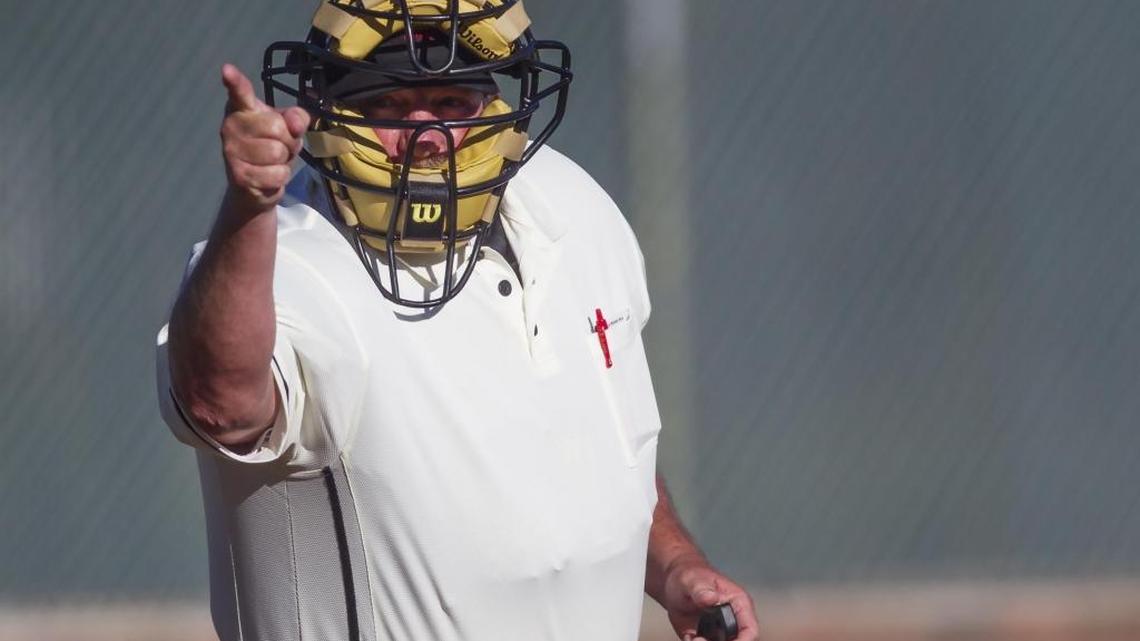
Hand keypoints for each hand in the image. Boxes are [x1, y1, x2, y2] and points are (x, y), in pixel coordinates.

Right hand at [219, 64, 309, 211]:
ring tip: (272, 162)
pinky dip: (280, 177)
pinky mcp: (238, 175)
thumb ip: (296, 118)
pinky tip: (267, 177)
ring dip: (283, 161)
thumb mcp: (288, 128)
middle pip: (277, 128)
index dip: (235, 81)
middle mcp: (231, 126)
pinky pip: (276, 174)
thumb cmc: (271, 146)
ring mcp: (231, 151)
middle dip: (288, 141)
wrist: (255, 185)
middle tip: (279, 147)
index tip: (227, 70)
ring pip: (277, 152)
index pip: (240, 92)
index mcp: (242, 108)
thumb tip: (297, 124)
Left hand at [660, 558, 760, 640]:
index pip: (750, 629)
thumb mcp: (693, 580)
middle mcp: (733, 620)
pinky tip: (688, 635)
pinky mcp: (706, 638)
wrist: (675, 582)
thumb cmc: (690, 575)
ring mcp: (720, 631)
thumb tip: (711, 598)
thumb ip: (701, 590)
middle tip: (700, 640)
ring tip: (693, 638)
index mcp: (738, 603)